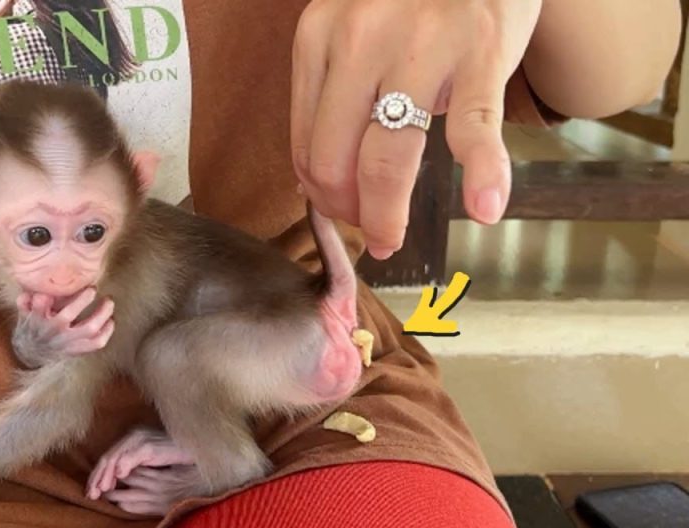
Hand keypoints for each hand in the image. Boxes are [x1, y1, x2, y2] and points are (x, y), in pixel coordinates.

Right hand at [11, 287, 115, 367]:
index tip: (56, 286)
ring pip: (89, 328)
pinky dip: (107, 332)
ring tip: (108, 301)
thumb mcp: (25, 312)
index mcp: (38, 318)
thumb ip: (25, 301)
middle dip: (82, 300)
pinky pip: (96, 343)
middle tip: (92, 289)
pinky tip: (111, 321)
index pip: (39, 305)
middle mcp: (53, 330)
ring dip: (102, 314)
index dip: (45, 296)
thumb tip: (27, 294)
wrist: (34, 352)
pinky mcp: (77, 349)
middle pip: (68, 315)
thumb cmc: (33, 325)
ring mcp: (67, 341)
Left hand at [291, 0, 541, 259]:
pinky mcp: (481, 51)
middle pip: (337, 159)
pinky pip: (475, 129)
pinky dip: (484, 175)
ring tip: (393, 240)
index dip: (322, 193)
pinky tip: (486, 209)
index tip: (341, 213)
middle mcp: (359, 40)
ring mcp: (420, 45)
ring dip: (388, 214)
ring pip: (389, 158)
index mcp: (318, 37)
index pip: (305, 144)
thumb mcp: (351, 31)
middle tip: (371, 232)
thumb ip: (328, 95)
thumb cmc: (412, 1)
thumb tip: (310, 181)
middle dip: (350, 211)